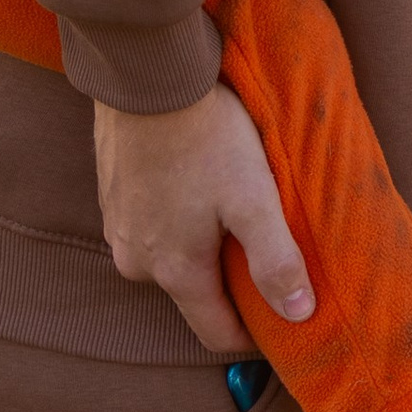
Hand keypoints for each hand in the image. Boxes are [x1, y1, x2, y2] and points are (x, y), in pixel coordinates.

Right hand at [94, 82, 315, 356]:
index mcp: (175, 271)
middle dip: (230, 285)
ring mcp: (117, 228)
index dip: (254, 336)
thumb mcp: (254, 199)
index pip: (216, 335)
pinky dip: (177, 219)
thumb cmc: (207, 136)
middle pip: (194, 295)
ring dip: (202, 247)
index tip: (284, 322)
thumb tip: (300, 316)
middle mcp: (137, 261)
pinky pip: (151, 226)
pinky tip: (199, 186)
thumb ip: (276, 262)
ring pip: (170, 258)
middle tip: (267, 253)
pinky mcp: (111, 197)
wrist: (146, 75)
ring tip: (235, 213)